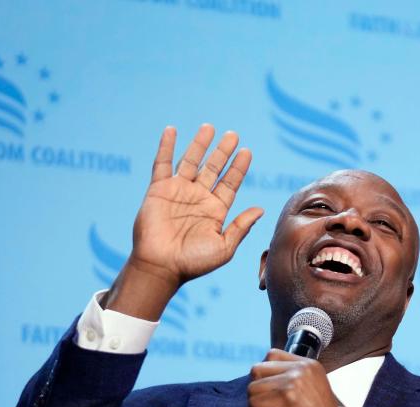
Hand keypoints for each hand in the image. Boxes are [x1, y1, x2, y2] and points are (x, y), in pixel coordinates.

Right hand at [104, 124, 263, 319]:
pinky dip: (166, 146)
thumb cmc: (193, 262)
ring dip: (200, 144)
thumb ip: (241, 226)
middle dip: (222, 151)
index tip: (247, 152)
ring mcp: (178, 192)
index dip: (238, 168)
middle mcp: (198, 198)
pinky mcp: (159, 190)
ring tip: (209, 127)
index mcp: (215, 211)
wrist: (162, 266)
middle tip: (233, 135)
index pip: (230, 183)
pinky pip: (162, 164)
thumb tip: (260, 209)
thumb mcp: (224, 247)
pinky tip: (172, 130)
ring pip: (191, 161)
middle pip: (213, 168)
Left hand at [248, 349, 363, 406]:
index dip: (264, 373)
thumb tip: (266, 378)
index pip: (272, 355)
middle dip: (256, 389)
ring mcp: (293, 386)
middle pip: (258, 370)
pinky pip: (255, 405)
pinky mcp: (285, 403)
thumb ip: (295, 379)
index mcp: (309, 365)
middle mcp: (301, 370)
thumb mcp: (313, 388)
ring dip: (253, 405)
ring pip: (253, 388)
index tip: (267, 389)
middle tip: (262, 404)